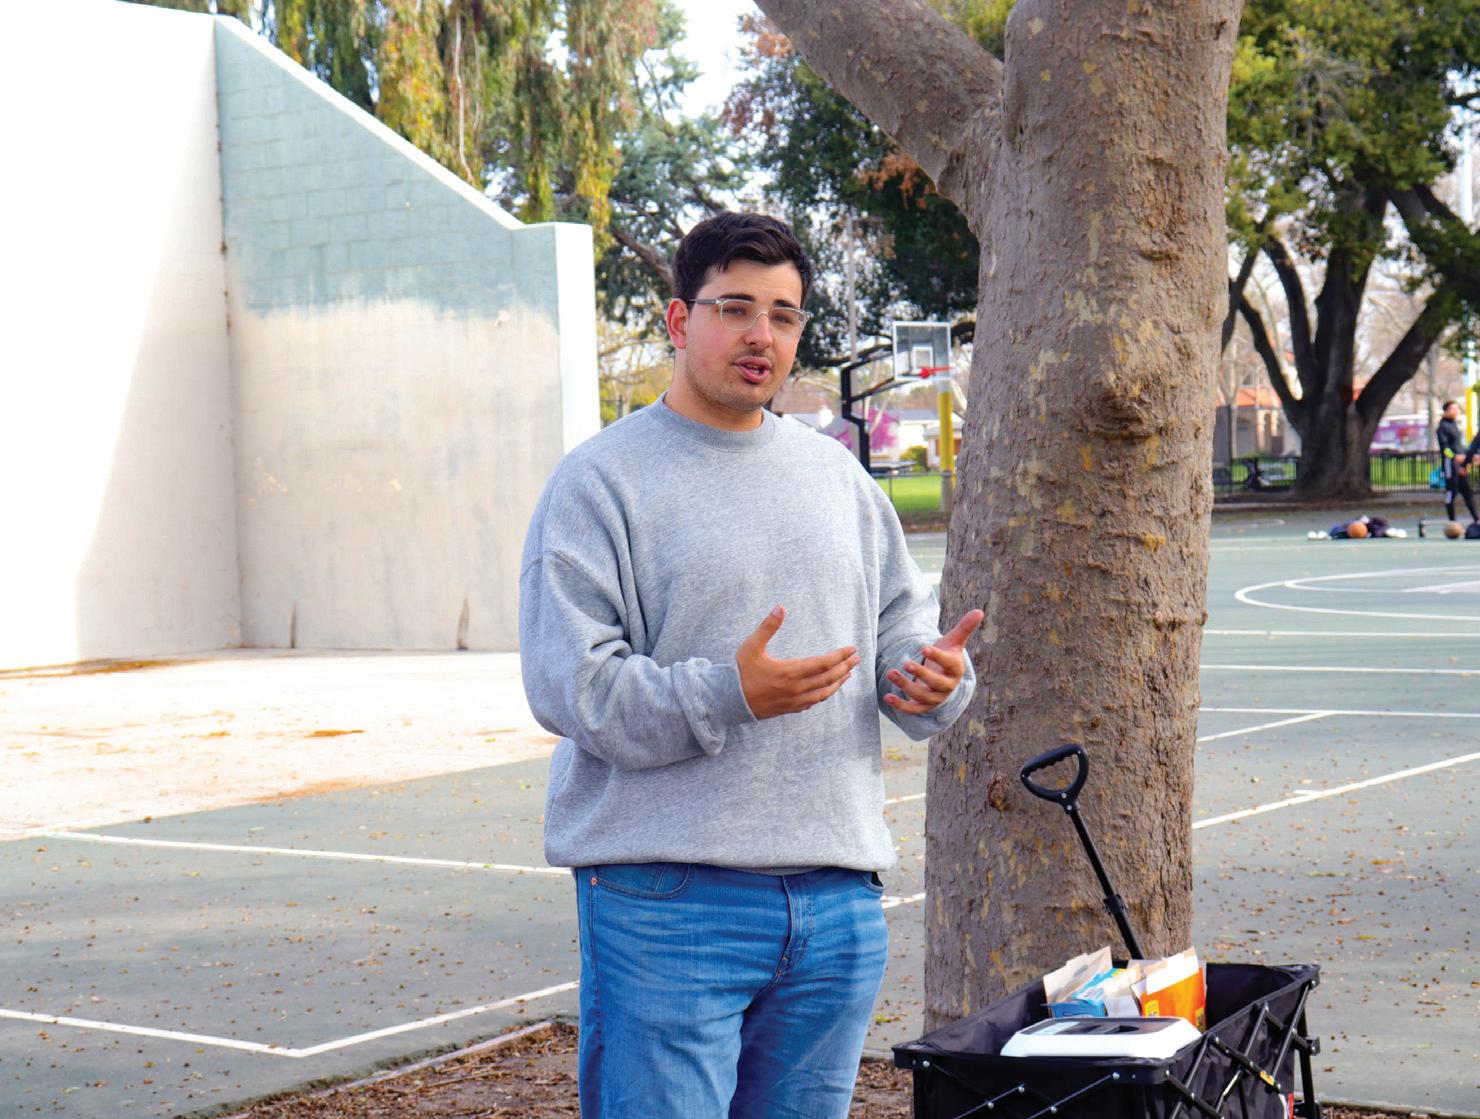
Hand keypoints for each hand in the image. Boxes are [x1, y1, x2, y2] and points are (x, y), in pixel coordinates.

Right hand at [737, 606, 860, 719]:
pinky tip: (827, 689)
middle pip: (828, 678)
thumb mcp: (752, 646)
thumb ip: (768, 627)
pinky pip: (813, 703)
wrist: (728, 700)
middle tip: (856, 658)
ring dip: (838, 682)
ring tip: (848, 674)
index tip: (851, 649)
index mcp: (790, 672)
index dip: (840, 656)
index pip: (823, 663)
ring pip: (824, 693)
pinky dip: (824, 694)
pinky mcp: (789, 709)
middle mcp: (796, 688)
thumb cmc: (740, 672)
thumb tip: (780, 607)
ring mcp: (794, 701)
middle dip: (845, 667)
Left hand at [883, 609, 984, 715]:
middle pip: (936, 683)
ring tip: (891, 673)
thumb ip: (964, 628)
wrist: (943, 677)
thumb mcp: (954, 642)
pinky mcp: (923, 706)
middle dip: (921, 674)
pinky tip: (887, 697)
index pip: (948, 663)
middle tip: (906, 663)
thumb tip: (979, 611)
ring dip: (906, 686)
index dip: (937, 656)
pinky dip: (900, 705)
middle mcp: (947, 686)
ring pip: (922, 696)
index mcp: (955, 669)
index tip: (923, 648)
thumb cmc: (947, 656)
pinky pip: (912, 709)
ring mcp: (935, 698)